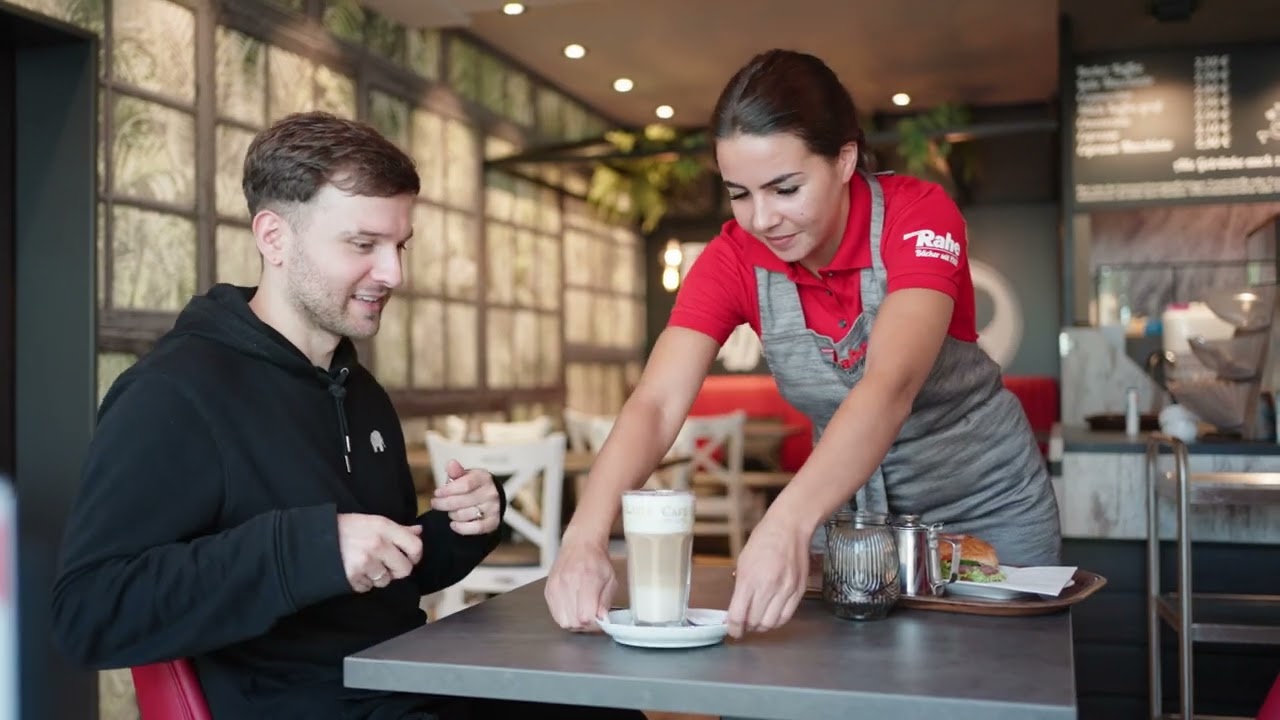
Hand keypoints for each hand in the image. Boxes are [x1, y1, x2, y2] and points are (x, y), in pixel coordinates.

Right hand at [337, 513, 423, 592]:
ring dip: (377, 577)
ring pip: (385, 581)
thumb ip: (398, 529)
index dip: (415, 556)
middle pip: (404, 569)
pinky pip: (367, 588)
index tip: (410, 558)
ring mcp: (365, 562)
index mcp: (384, 527)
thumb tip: (419, 531)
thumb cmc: (347, 528)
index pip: (415, 546)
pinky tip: (355, 571)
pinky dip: (363, 583)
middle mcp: (378, 544)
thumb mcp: (373, 522)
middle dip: (397, 571)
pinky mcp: (353, 577)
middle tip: (386, 566)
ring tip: (365, 566)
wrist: (315, 538)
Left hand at [430, 459, 500, 534]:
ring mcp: (493, 508)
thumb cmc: (472, 486)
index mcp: (484, 478)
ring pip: (465, 515)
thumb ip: (456, 472)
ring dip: (452, 515)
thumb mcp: (464, 476)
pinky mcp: (493, 523)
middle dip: (444, 504)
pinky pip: (474, 528)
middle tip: (435, 504)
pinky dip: (461, 528)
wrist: (488, 499)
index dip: (448, 490)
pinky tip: (453, 524)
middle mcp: (491, 493)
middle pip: (462, 501)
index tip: (437, 493)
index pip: (465, 485)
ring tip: (449, 511)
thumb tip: (451, 463)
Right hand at [544, 530, 615, 630]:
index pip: (585, 617)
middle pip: (573, 622)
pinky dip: (564, 614)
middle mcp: (568, 584)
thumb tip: (602, 620)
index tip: (599, 619)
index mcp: (586, 580)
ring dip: (574, 621)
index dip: (594, 623)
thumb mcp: (610, 579)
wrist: (580, 544)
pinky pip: (555, 613)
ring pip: (562, 621)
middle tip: (592, 616)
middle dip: (584, 624)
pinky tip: (573, 606)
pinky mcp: (549, 590)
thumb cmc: (597, 560)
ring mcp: (556, 587)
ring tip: (582, 610)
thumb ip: (606, 602)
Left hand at [726, 512, 810, 638]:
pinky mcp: (799, 592)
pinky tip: (771, 615)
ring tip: (758, 620)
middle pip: (755, 622)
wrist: (789, 528)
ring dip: (762, 626)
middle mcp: (768, 587)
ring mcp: (786, 590)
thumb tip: (737, 609)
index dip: (733, 628)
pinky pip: (786, 616)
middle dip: (747, 627)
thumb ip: (740, 588)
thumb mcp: (743, 562)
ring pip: (771, 623)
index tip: (733, 631)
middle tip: (745, 623)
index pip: (738, 615)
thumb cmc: (763, 541)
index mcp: (749, 579)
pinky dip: (776, 621)